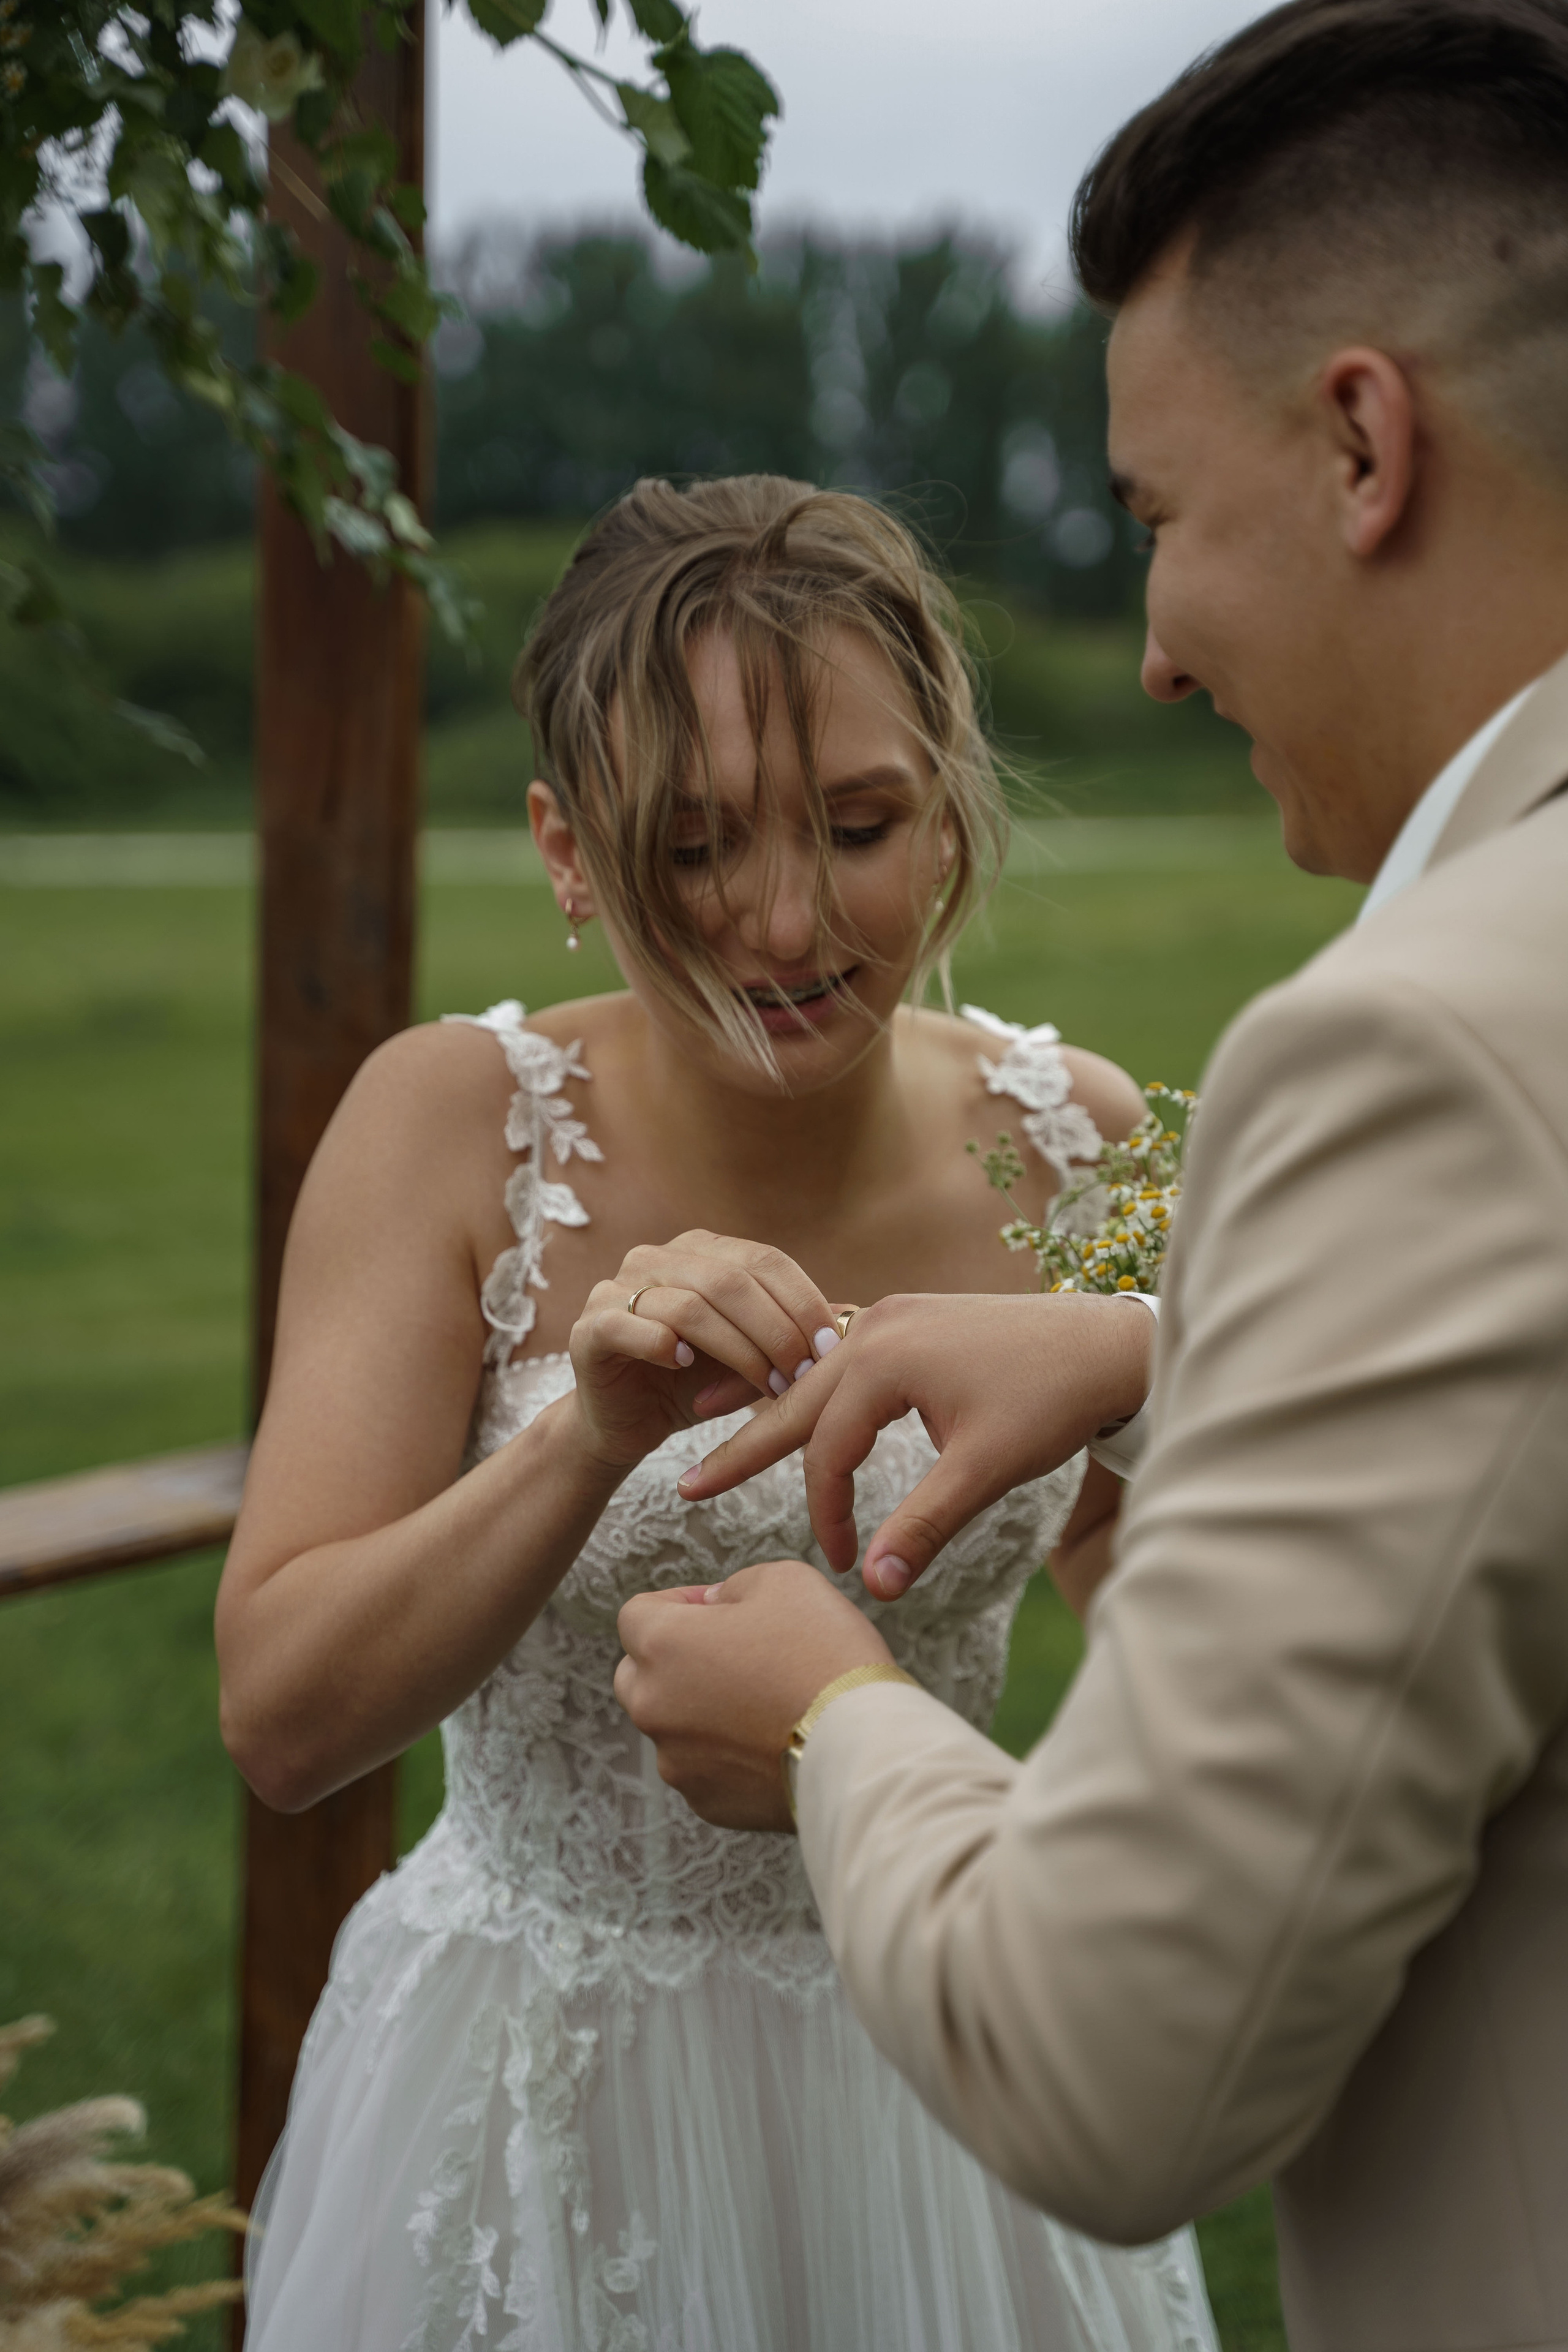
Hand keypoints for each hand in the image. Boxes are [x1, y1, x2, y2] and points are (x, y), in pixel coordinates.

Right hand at [568, 1233, 839, 1471]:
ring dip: (739, 1351)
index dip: (803, 1302)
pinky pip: (632, 1326)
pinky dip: (666, 1346)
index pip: (765, 1261)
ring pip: (691, 1306)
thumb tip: (856, 1317)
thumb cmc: (696, 1384)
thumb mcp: (752, 1354)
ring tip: (767, 1389)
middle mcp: (657, 1256)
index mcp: (700, 1251)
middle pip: (732, 1281)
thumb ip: (789, 1331)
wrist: (628, 1424)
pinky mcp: (589, 1326)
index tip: (831, 1349)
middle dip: (777, 1332)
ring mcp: (617, 1287)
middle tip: (803, 1377)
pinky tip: (687, 1368)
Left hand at [615, 1560, 892, 1829]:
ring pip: (671, 1726)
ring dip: (700, 1709)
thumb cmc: (824, 1656)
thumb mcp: (786, 1581)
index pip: (637, 1614)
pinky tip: (772, 1741)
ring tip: (764, 1702)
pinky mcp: (708, 1803)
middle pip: (639, 1674)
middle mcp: (654, 1707)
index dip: (678, 1603)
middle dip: (674, 1660)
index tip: (718, 1609)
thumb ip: (735, 1586)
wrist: (864, 1749)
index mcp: (663, 1646)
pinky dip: (726, 1754)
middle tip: (734, 1654)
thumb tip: (716, 1607)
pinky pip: (703, 1768)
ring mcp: (678, 1762)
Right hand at [676, 1290, 1152, 1599]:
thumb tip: (871, 1587)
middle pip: (793, 1400)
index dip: (827, 1512)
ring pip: (816, 1376)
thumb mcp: (985, 1470)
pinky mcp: (910, 1319)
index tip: (841, 1560)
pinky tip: (791, 1394)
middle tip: (687, 1486)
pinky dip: (812, 1386)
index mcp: (883, 1359)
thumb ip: (922, 1525)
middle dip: (742, 1447)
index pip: (826, 1449)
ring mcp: (890, 1316)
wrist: (1108, 1342)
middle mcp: (874, 1327)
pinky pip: (843, 1358)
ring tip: (710, 1422)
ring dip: (771, 1409)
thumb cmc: (1051, 1402)